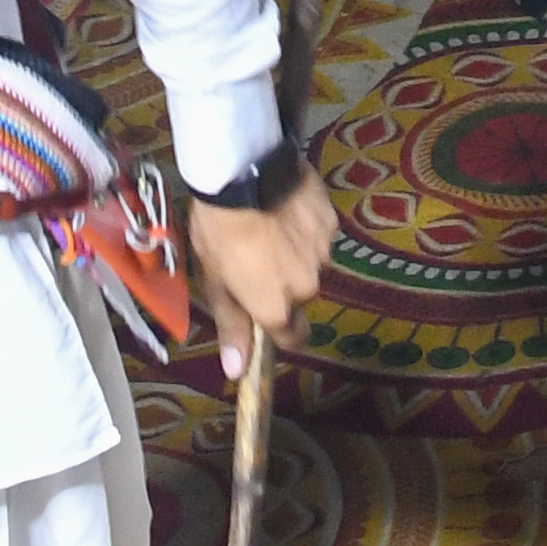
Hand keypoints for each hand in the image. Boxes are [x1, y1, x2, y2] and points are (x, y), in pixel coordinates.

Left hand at [188, 169, 339, 376]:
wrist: (242, 174)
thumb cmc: (219, 232)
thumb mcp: (215, 281)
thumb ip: (232, 326)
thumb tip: (237, 371)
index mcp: (276, 306)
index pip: (293, 337)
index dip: (281, 330)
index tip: (267, 314)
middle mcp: (306, 285)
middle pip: (299, 294)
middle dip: (282, 282)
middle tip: (256, 257)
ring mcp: (323, 251)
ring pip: (310, 262)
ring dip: (294, 253)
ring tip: (269, 226)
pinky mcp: (331, 220)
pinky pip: (318, 233)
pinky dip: (304, 227)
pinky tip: (284, 208)